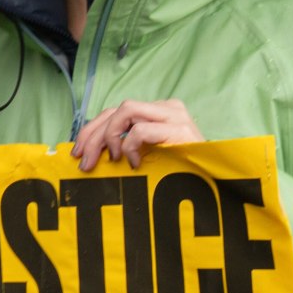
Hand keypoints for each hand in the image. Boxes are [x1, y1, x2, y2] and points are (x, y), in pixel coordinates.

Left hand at [73, 100, 203, 171]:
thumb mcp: (149, 157)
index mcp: (158, 112)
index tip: (77, 152)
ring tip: (114, 160)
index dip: (92, 130)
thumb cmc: (181, 176)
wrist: (214, 185)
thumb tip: (89, 152)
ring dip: (110, 137)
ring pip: (125, 111)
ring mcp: (174, 116)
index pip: (115, 111)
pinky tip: (135, 164)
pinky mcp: (180, 129)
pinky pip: (140, 130)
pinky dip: (131, 147)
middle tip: (84, 163)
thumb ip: (126, 147)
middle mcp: (166, 108)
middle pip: (116, 110)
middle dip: (93, 136)